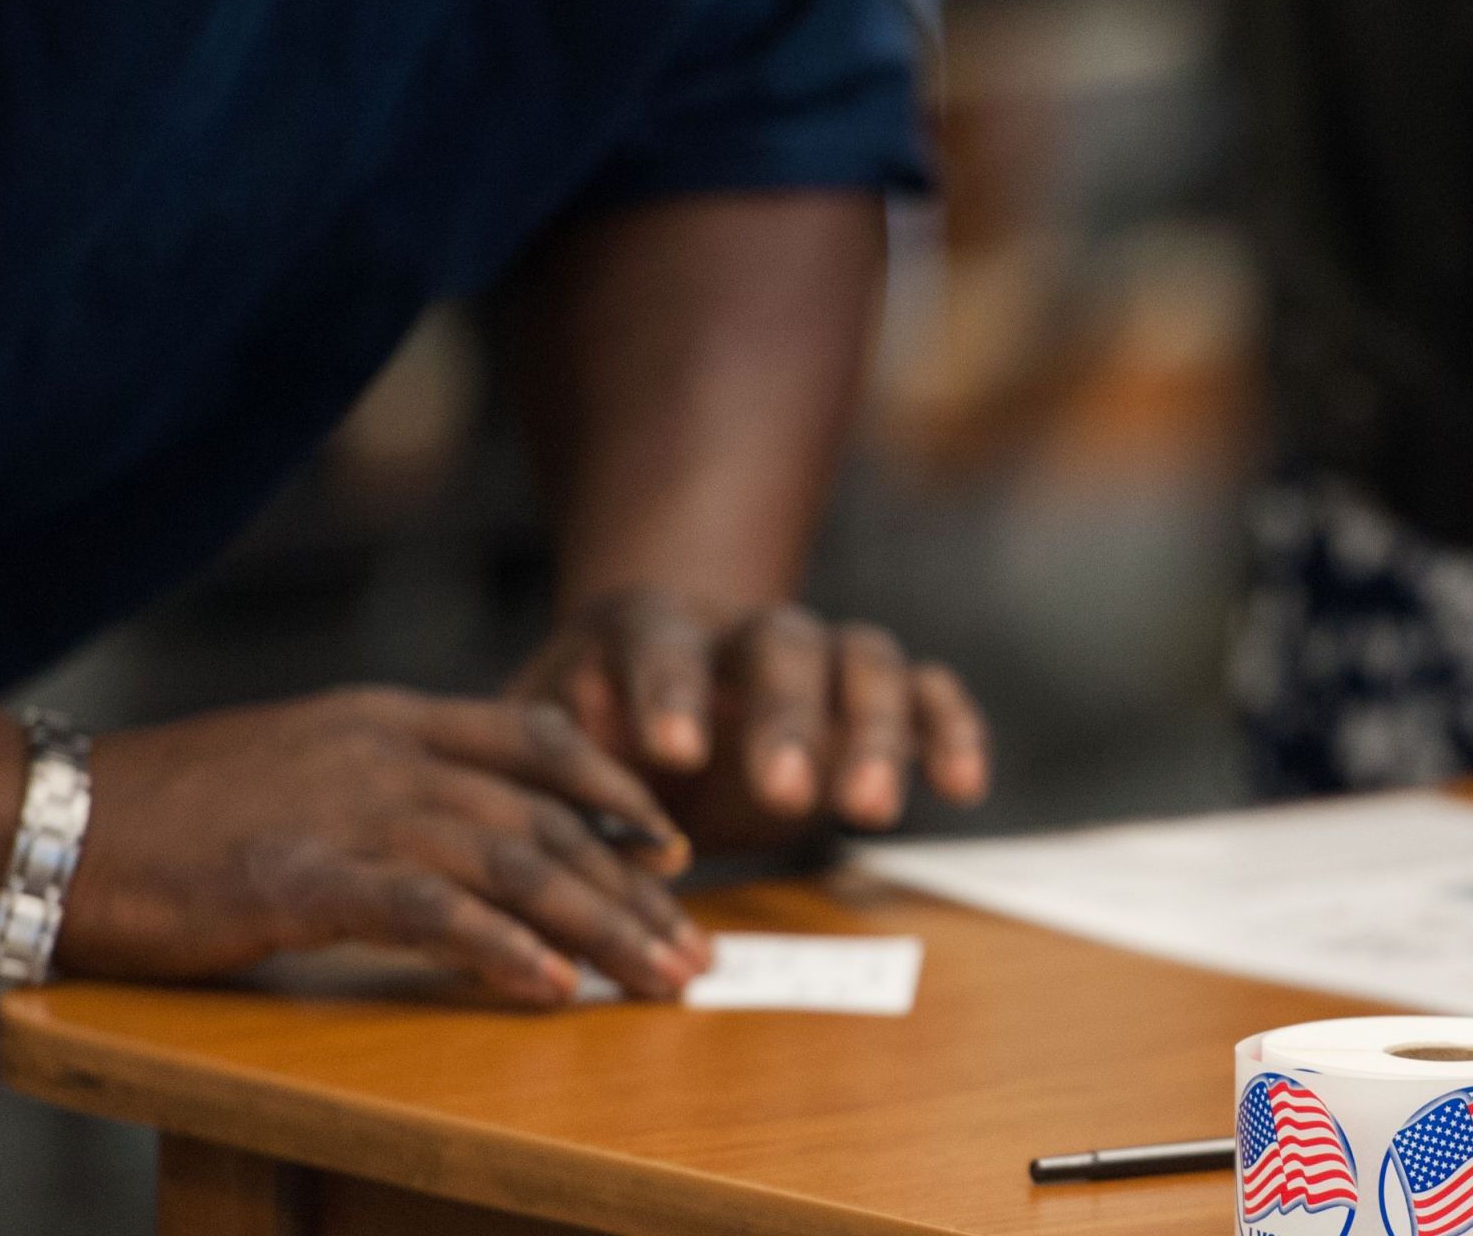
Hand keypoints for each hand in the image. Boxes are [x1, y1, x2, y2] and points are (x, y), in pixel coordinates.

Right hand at [58, 688, 707, 1005]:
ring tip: (659, 980)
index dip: (613, 790)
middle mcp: (383, 751)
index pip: (533, 739)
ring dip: (599, 927)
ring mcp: (345, 808)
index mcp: (384, 718)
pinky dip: (499, 950)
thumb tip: (456, 831)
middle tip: (693, 949)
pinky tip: (549, 989)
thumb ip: (380, 783)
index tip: (671, 844)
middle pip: (544, 817)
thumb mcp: (295, 767)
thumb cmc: (165, 810)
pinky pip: (428, 911)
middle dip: (633, 888)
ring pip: (511, 864)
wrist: (47, 816)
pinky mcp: (302, 875)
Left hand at [511, 588, 990, 831]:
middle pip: (778, 645)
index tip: (669, 751)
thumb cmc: (584, 733)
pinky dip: (949, 725)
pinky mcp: (869, 692)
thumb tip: (510, 842)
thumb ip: (532, 775)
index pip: (657, 640)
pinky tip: (962, 785)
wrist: (651, 689)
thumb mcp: (536, 744)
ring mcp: (815, 655)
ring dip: (875, 729)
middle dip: (785, 719)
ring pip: (862, 658)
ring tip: (870, 812)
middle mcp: (738, 629)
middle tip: (785, 795)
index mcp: (645, 629)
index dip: (665, 690)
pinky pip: (925, 687)